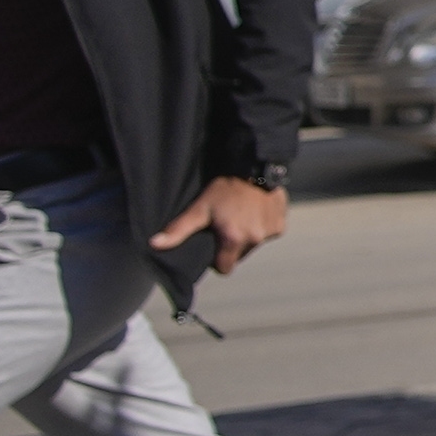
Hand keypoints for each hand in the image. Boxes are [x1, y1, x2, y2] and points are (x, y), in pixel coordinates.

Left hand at [157, 176, 289, 268]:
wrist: (255, 166)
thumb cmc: (226, 188)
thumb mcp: (200, 207)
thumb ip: (179, 229)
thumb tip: (154, 244)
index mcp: (233, 240)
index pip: (224, 268)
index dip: (217, 260)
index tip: (214, 245)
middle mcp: (253, 240)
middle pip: (239, 256)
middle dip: (232, 246)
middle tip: (226, 225)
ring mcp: (269, 233)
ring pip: (254, 245)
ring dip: (248, 236)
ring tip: (241, 215)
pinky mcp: (280, 226)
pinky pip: (268, 234)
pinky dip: (262, 226)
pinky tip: (256, 211)